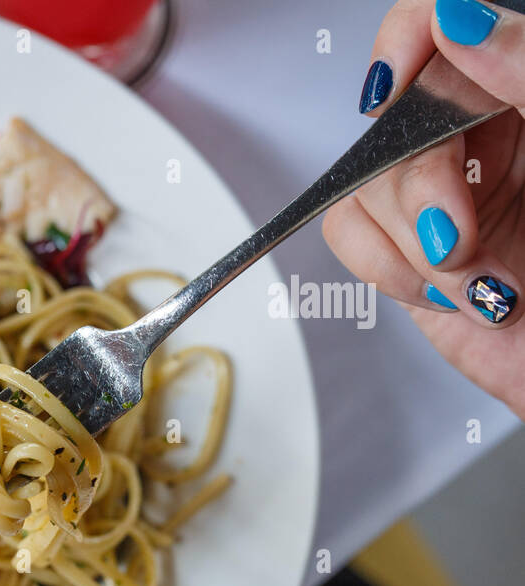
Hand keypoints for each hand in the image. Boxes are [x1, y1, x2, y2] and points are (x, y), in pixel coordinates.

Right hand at [324, 0, 524, 416]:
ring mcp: (445, 193)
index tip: (398, 84)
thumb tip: (457, 17)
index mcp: (524, 86)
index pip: (442, 20)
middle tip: (460, 230)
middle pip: (395, 115)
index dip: (408, 39)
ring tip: (475, 277)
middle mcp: (485, 132)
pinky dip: (387, 268)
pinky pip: (350, 233)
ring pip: (364, 180)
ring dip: (412, 242)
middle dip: (418, 184)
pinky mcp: (412, 250)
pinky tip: (450, 288)